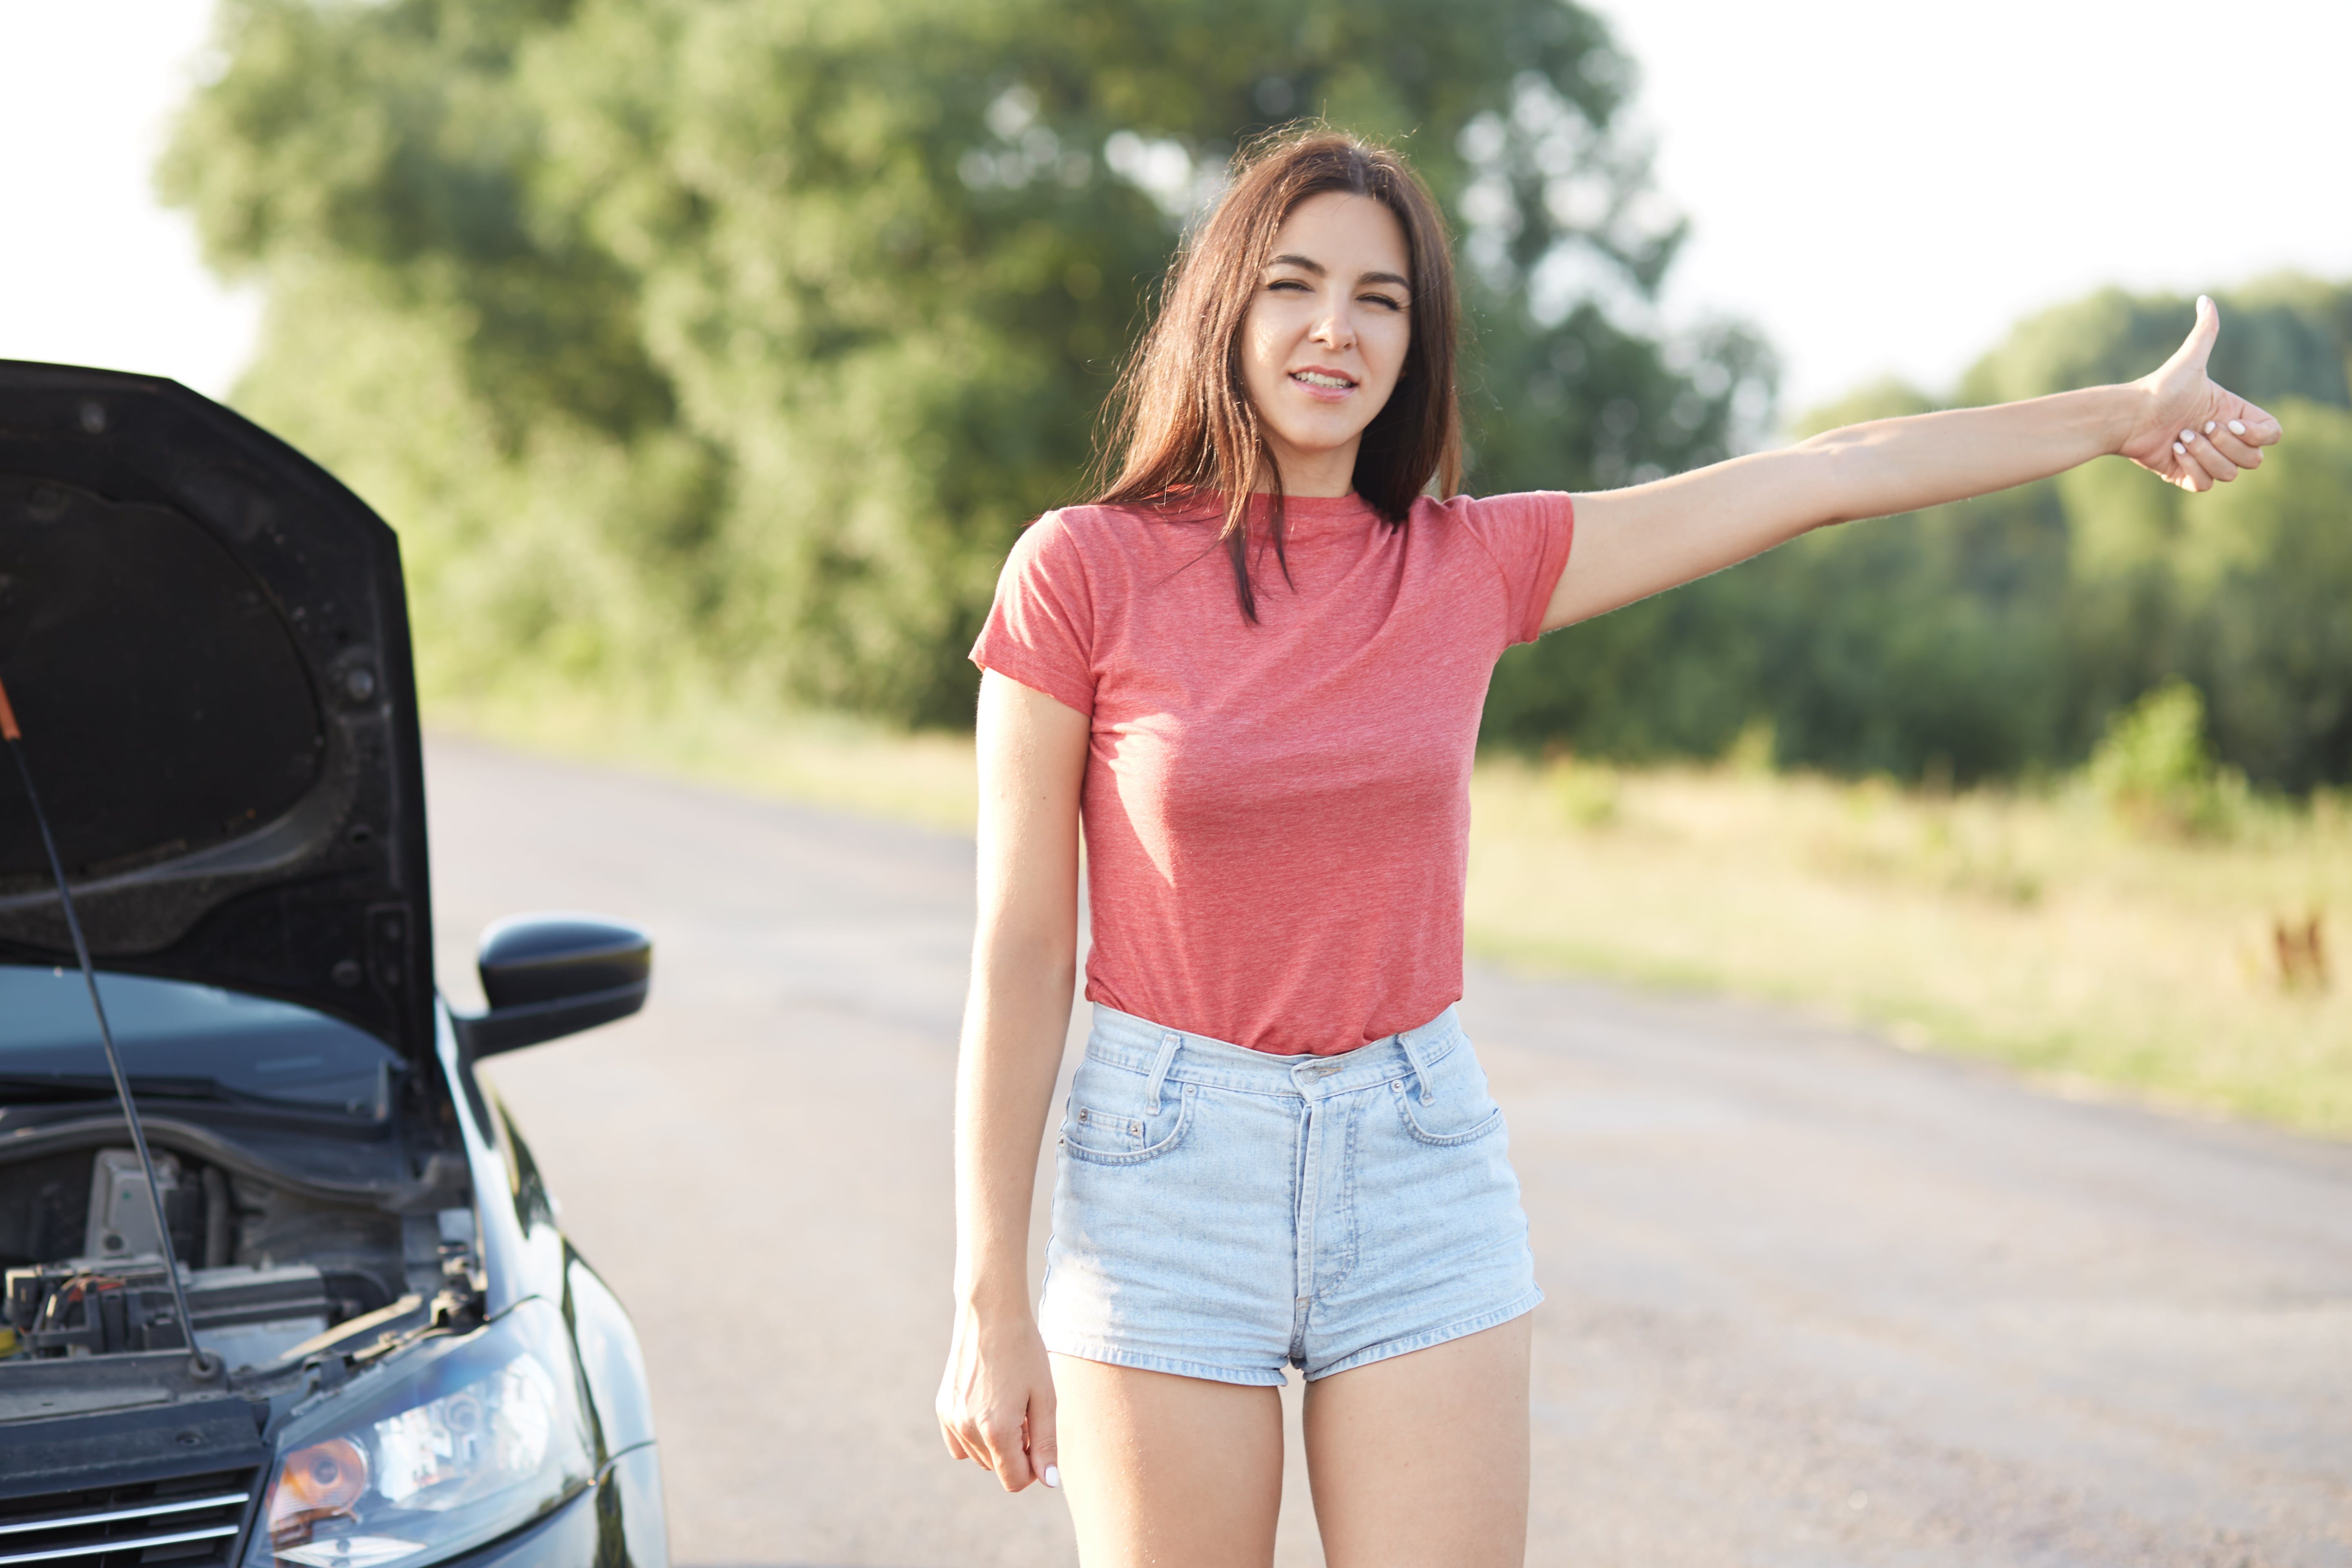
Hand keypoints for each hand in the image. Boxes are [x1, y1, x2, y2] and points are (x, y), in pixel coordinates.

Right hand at [936, 1300, 1059, 1492]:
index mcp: (997, 1429)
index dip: (1033, 1468)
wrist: (990, 1314)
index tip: (1039, 1441)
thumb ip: (1045, 1443)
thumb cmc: (1024, 1352)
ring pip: (979, 1457)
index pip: (1014, 1480)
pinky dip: (974, 1436)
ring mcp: (951, 1419)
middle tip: (1026, 1416)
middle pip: (997, 1469)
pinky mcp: (942, 1408)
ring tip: (1009, 1407)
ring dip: (996, 1444)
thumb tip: (1049, 1481)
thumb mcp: (1044, 1397)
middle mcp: (968, 1428)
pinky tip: (987, 1408)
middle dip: (1016, 1454)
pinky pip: (959, 1443)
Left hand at [2119, 295, 2283, 490]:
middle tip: (2197, 428)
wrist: (2129, 415)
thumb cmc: (2160, 388)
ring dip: (2206, 456)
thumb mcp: (2189, 360)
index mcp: (2235, 415)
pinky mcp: (2186, 476)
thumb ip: (2205, 332)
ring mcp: (2207, 458)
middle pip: (2254, 459)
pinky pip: (2205, 486)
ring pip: (2230, 474)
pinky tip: (2174, 452)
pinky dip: (2192, 470)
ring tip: (2181, 438)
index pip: (2271, 434)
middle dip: (2226, 445)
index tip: (2228, 421)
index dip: (2257, 434)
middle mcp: (2224, 438)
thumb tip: (2205, 299)